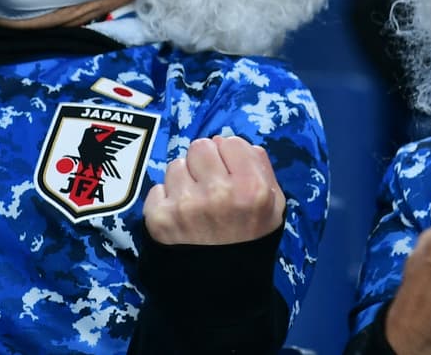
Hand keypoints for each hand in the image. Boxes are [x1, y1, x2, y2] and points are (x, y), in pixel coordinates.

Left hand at [143, 135, 285, 245]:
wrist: (223, 290)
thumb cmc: (250, 241)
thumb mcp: (274, 206)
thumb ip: (260, 167)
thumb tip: (225, 140)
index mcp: (251, 188)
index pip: (230, 142)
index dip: (229, 157)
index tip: (229, 173)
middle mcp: (219, 193)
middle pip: (200, 146)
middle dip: (204, 163)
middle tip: (208, 186)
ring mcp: (186, 205)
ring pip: (175, 165)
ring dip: (184, 180)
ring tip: (194, 204)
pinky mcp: (160, 218)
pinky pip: (156, 188)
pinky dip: (166, 201)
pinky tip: (179, 218)